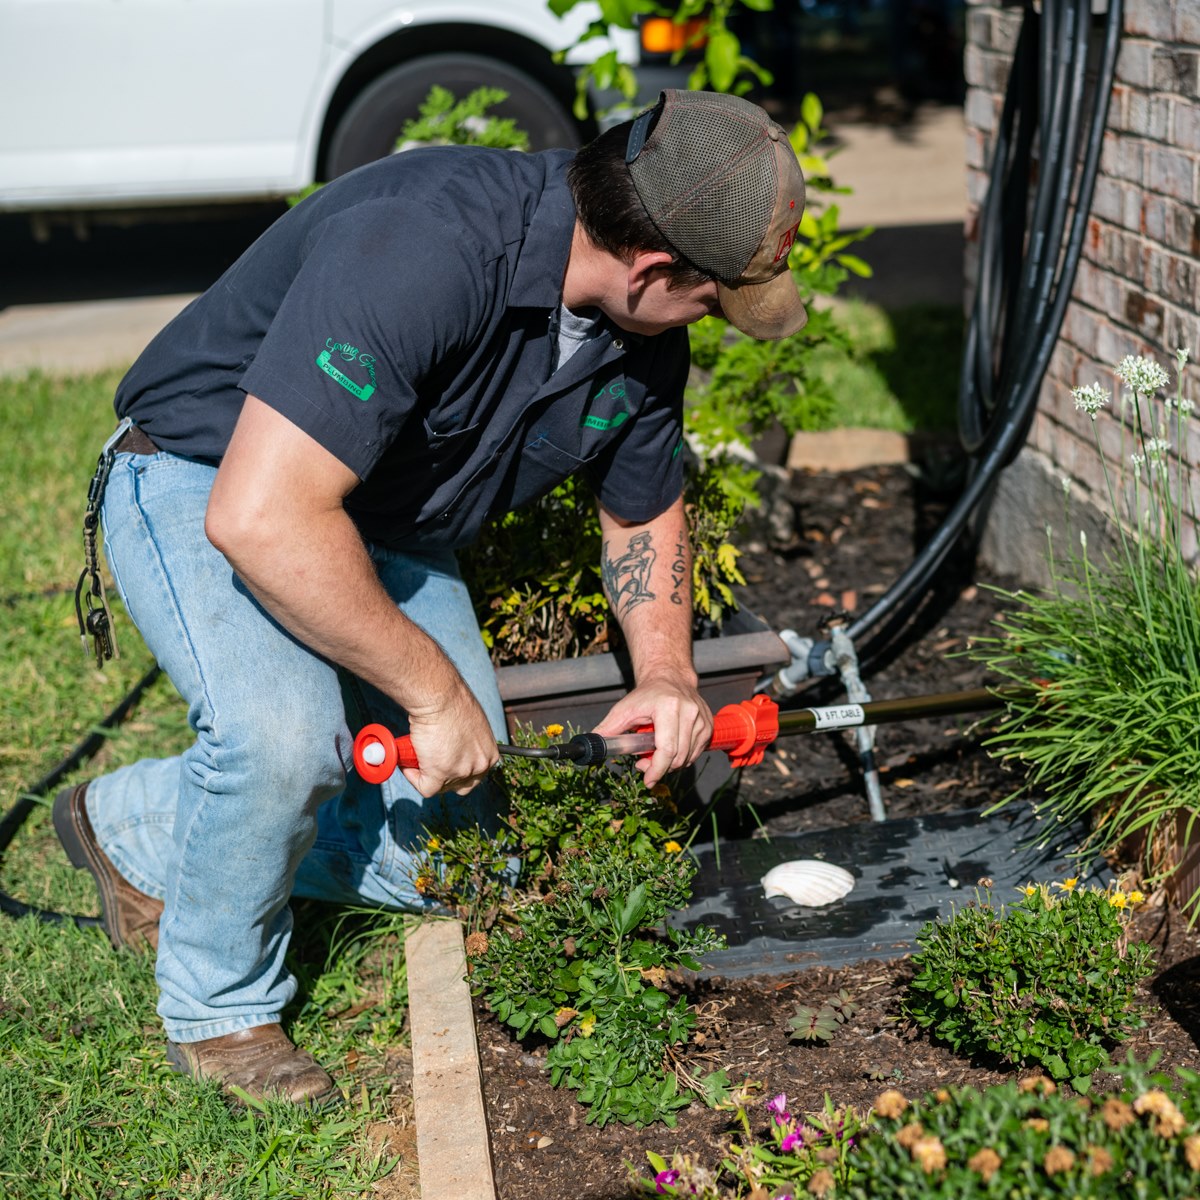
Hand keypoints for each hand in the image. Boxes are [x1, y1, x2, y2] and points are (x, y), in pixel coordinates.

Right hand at [402, 684, 499, 797]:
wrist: (440, 697)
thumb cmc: (453, 703)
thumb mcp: (471, 726)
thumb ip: (468, 743)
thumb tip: (454, 749)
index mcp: (489, 755)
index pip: (476, 775)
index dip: (458, 771)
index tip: (445, 764)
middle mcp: (479, 766)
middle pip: (460, 786)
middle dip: (444, 778)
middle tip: (429, 763)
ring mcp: (461, 772)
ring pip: (440, 787)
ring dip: (426, 774)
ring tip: (417, 757)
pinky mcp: (441, 774)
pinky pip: (425, 788)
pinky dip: (414, 778)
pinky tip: (408, 764)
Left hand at [592, 675, 711, 789]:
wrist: (669, 678)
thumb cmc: (646, 695)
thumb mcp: (624, 709)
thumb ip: (608, 729)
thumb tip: (591, 745)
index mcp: (668, 707)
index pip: (667, 748)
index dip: (656, 769)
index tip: (647, 780)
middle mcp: (689, 712)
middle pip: (677, 757)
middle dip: (659, 768)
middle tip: (644, 764)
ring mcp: (702, 719)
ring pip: (687, 758)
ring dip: (670, 764)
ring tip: (655, 753)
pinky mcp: (708, 726)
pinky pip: (695, 753)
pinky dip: (681, 757)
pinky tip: (669, 747)